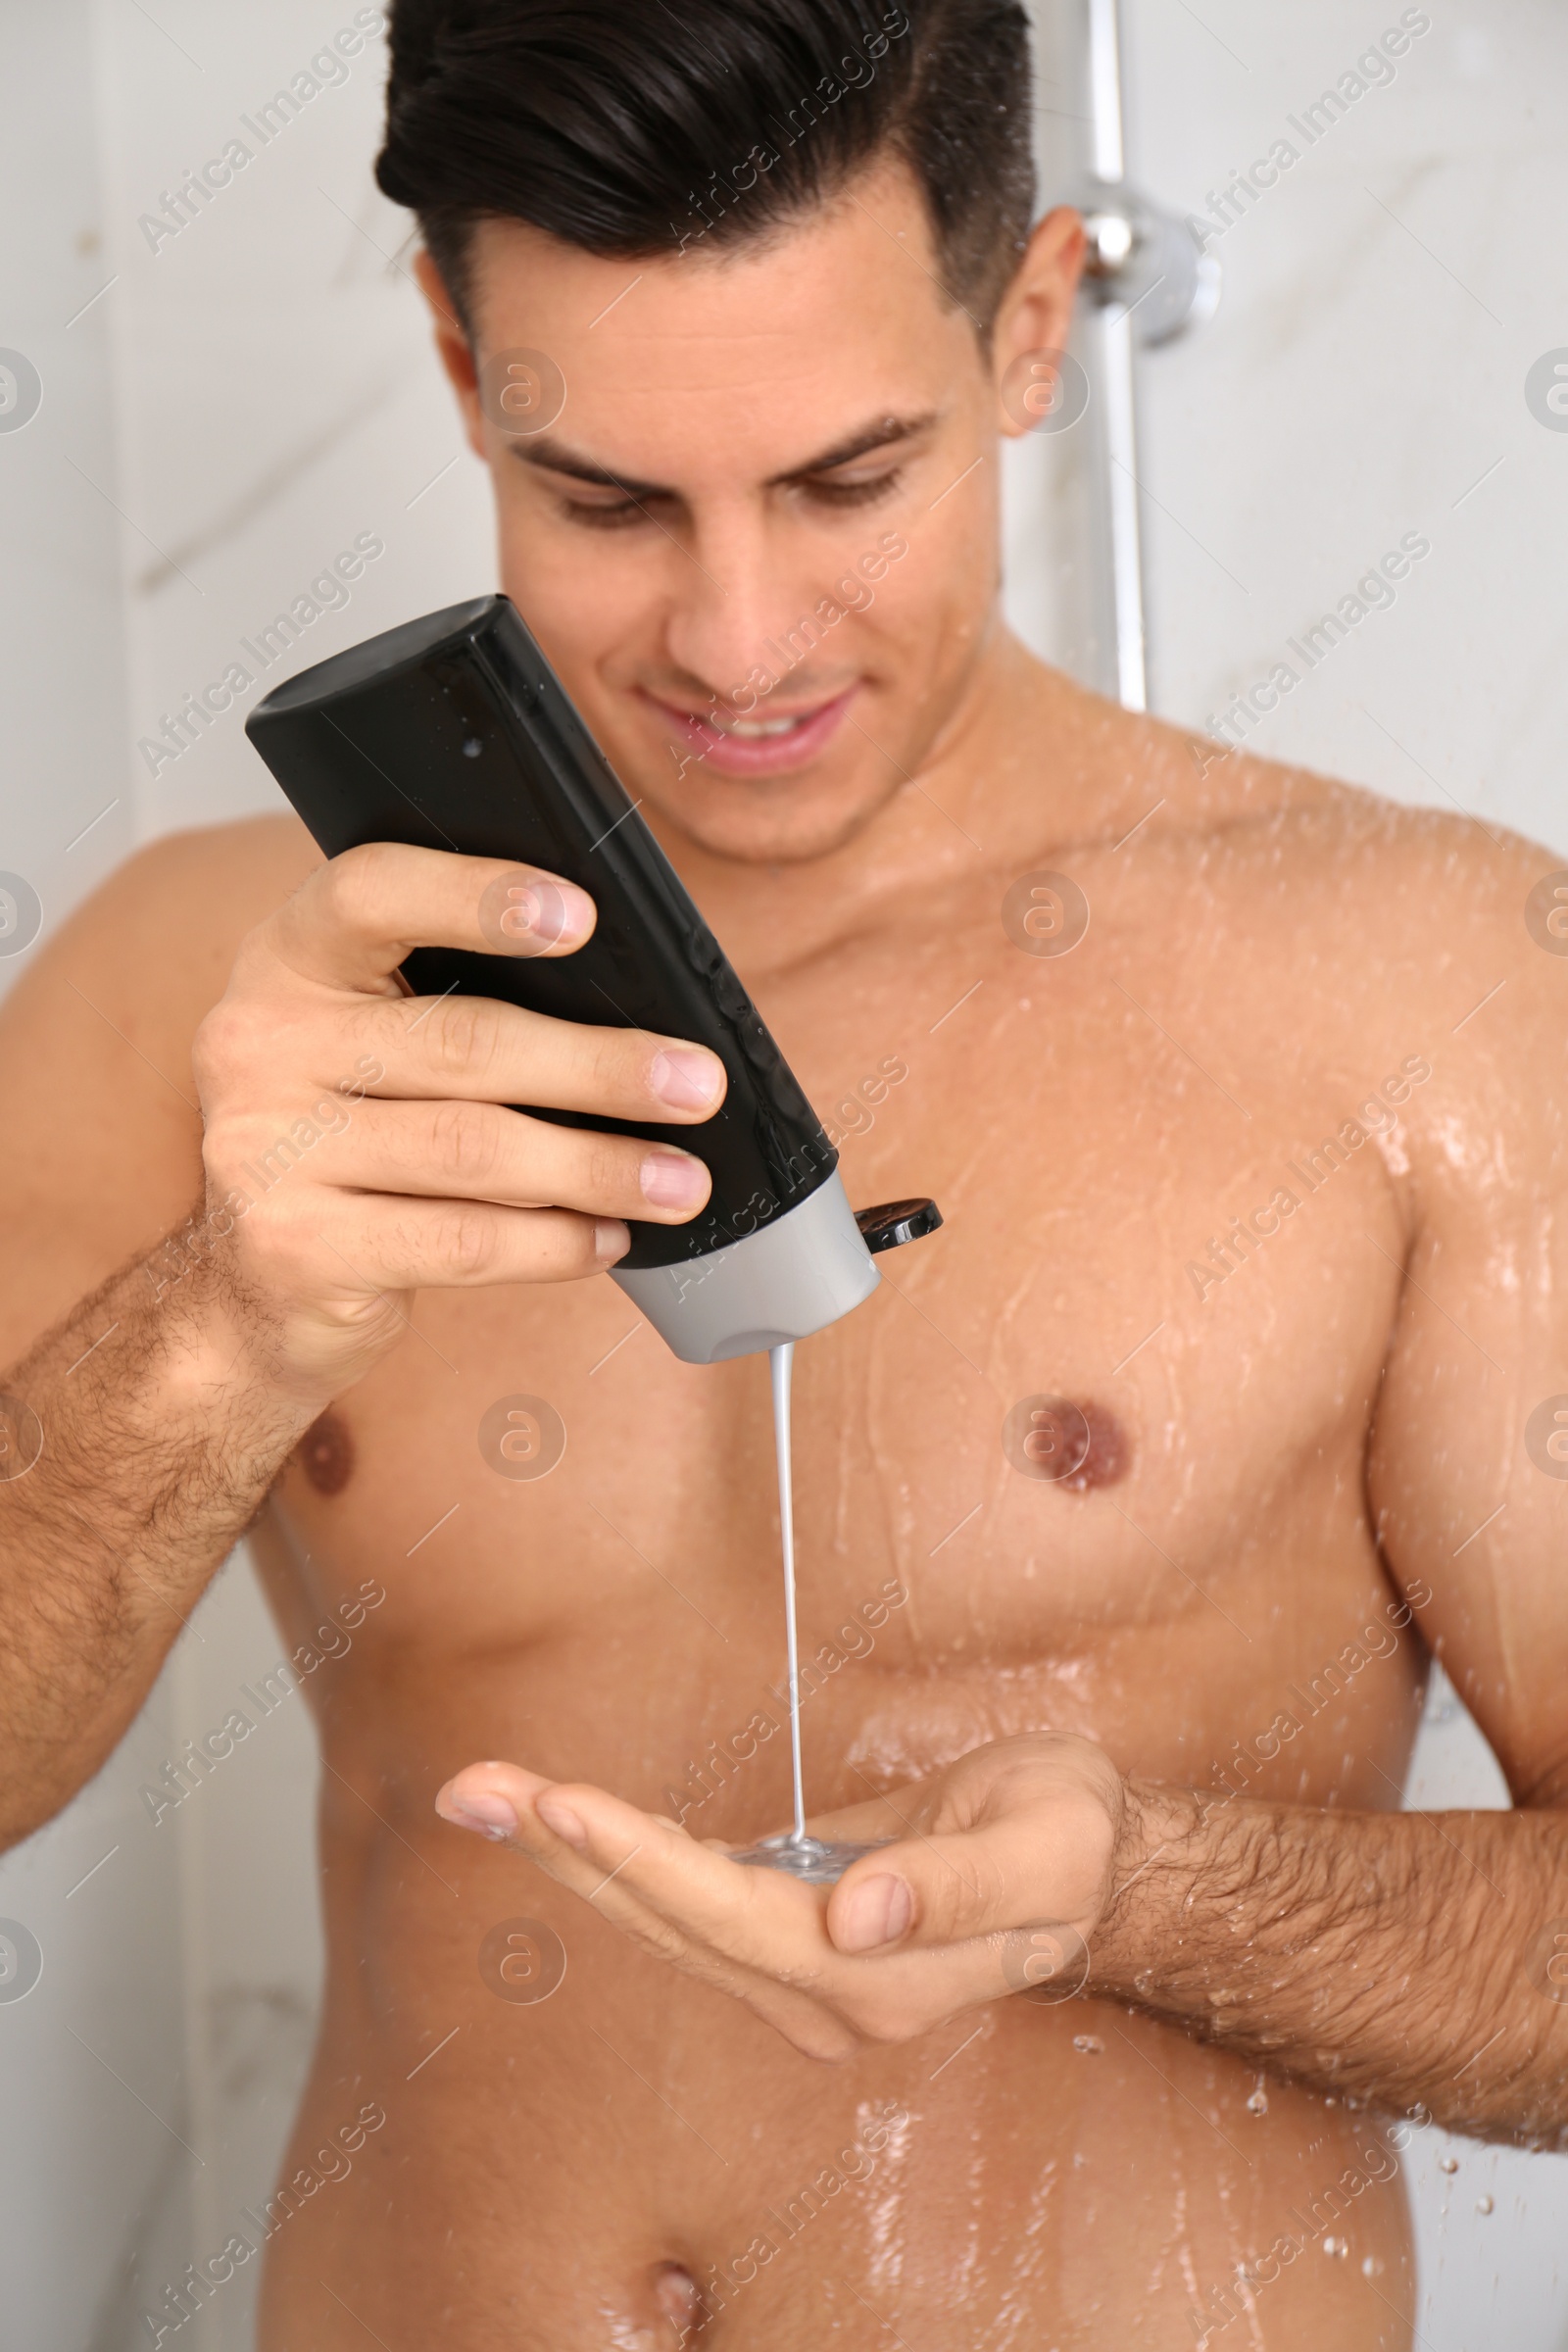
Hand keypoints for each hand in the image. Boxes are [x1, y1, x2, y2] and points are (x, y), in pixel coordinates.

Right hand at [191, 843, 726, 1394]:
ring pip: (473, 1149)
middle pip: (462, 1041)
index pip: (370, 892)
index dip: (478, 895)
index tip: (584, 917)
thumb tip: (638, 1017)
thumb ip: (460, 1000)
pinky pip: (459, 1242)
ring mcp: (266, 1149)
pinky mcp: (297, 1249)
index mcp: (287, 959)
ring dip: (599, 1167)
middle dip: (600, 1066)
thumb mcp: (375, 1042)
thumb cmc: (354, 1135)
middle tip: (695, 1084)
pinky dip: (552, 1243)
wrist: (255, 1284)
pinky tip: (606, 1236)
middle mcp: (259, 1041)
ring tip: (680, 1180)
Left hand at [435, 1732, 1130, 2061]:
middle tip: (471, 1787)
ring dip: (572, 1854)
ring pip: (663, 1915)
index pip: (734, 1918)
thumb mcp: (1045, 1848)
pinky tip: (562, 1821)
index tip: (562, 1806)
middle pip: (670, 1923)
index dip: (644, 1863)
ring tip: (484, 1791)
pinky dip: (620, 1856)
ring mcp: (802, 1975)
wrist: (1095, 1867)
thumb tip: (854, 1918)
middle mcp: (823, 1996)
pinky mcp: (791, 1935)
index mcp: (877, 1979)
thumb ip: (955, 1890)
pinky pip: (687, 1900)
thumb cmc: (1071, 1840)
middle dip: (568, 1853)